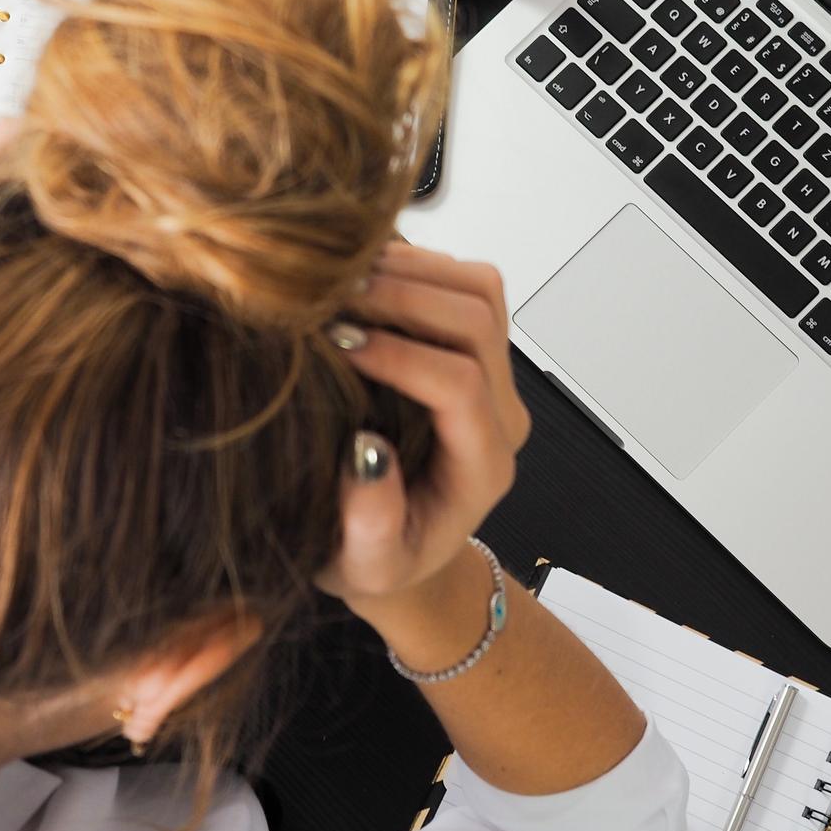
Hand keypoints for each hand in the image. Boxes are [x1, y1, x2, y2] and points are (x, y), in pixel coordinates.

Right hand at [317, 243, 531, 611]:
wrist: (401, 548)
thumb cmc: (379, 560)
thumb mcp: (365, 566)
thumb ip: (371, 525)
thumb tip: (366, 453)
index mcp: (482, 466)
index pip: (460, 386)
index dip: (400, 355)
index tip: (336, 344)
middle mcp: (500, 414)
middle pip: (478, 321)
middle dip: (403, 297)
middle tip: (330, 298)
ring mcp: (493, 375)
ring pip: (479, 289)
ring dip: (411, 270)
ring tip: (340, 279)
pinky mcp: (473, 348)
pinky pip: (462, 283)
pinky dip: (413, 264)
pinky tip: (357, 277)